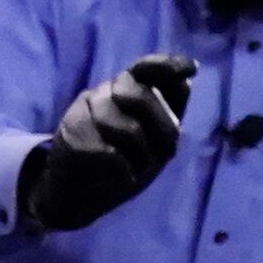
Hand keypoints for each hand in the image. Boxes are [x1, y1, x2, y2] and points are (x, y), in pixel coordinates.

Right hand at [17, 53, 194, 231]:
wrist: (75, 196)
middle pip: (138, 96)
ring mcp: (81, 114)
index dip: (166, 65)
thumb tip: (185, 83)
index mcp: (121, 91)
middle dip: (162, 127)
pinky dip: (125, 172)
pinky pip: (113, 154)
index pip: (144, 68)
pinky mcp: (72, 139)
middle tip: (166, 152)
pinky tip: (121, 177)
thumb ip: (165, 112)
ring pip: (129, 129)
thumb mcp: (151, 139)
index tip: (191, 69)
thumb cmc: (120, 163)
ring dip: (142, 157)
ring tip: (135, 168)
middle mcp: (100, 94)